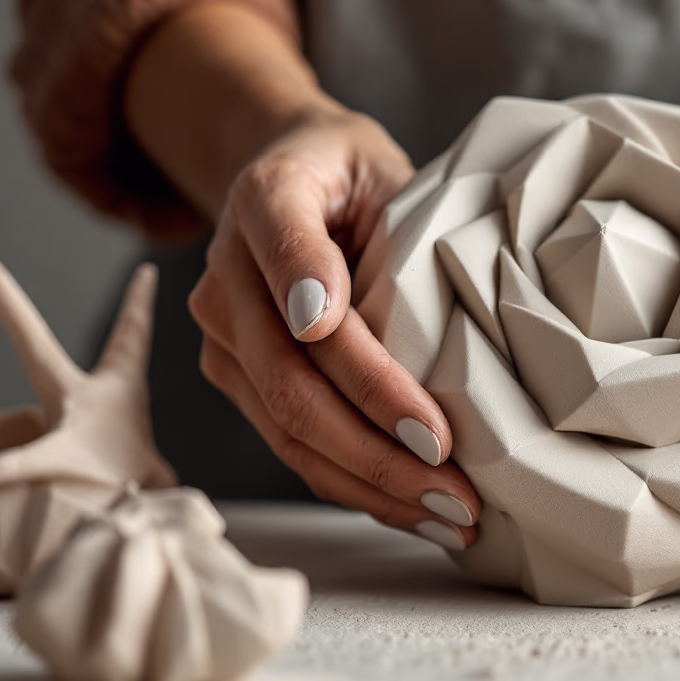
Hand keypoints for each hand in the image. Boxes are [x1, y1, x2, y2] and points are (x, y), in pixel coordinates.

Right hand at [125, 2, 479, 548]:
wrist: (295, 171)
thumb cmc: (356, 174)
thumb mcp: (380, 165)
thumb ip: (381, 221)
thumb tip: (330, 317)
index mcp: (265, 199)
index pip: (295, 260)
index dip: (345, 336)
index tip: (409, 407)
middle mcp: (226, 278)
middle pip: (295, 382)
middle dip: (380, 444)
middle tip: (456, 484)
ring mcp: (224, 337)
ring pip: (290, 431)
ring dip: (373, 484)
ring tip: (450, 515)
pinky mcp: (237, 378)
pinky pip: (292, 445)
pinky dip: (355, 485)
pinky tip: (413, 511)